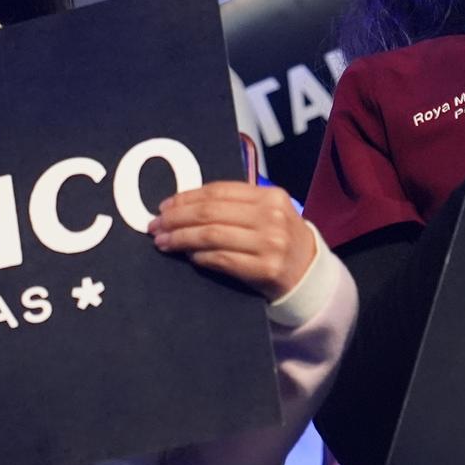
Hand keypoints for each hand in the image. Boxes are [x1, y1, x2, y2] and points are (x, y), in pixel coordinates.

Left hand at [150, 180, 316, 300]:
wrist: (308, 273)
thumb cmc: (279, 239)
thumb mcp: (266, 213)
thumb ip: (234, 205)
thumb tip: (182, 205)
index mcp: (270, 196)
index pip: (218, 192)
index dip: (186, 198)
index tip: (164, 206)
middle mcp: (271, 217)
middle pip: (210, 213)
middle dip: (176, 219)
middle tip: (156, 225)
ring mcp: (270, 244)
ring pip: (211, 236)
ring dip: (181, 239)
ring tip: (163, 242)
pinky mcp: (265, 269)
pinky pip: (222, 260)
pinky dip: (200, 257)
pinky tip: (188, 256)